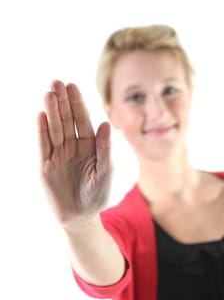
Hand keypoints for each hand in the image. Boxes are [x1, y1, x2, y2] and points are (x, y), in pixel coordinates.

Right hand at [37, 81, 111, 227]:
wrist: (80, 217)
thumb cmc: (97, 195)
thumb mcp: (106, 172)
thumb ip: (105, 149)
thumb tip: (106, 123)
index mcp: (89, 146)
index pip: (82, 120)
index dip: (78, 104)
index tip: (72, 86)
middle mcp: (73, 146)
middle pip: (67, 120)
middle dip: (62, 102)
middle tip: (56, 82)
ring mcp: (58, 155)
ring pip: (54, 129)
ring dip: (51, 111)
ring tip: (48, 93)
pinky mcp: (46, 165)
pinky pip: (43, 145)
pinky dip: (42, 131)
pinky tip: (41, 115)